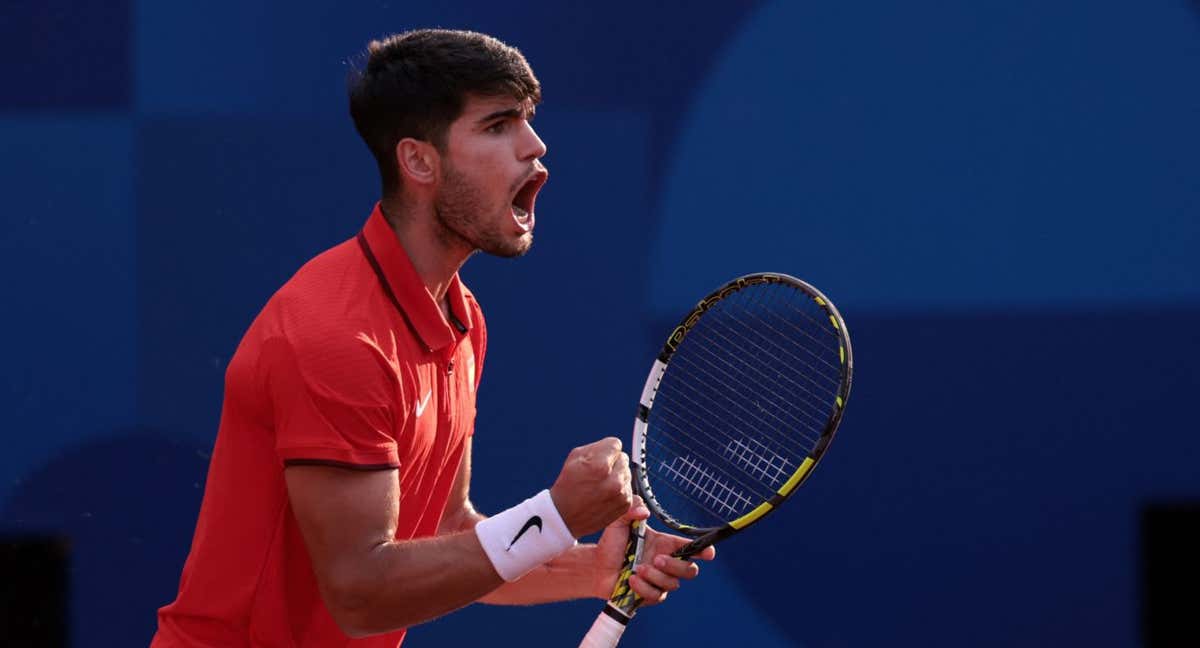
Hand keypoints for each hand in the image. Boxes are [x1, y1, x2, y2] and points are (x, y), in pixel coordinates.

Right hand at [549, 438, 632, 536]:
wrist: (565, 517)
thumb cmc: (568, 485)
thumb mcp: (575, 458)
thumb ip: (597, 447)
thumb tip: (615, 448)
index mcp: (600, 465)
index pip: (615, 444)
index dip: (605, 450)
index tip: (598, 458)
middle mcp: (614, 479)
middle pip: (623, 458)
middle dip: (612, 463)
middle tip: (597, 474)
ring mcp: (621, 493)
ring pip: (627, 473)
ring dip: (616, 476)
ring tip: (600, 485)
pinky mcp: (625, 504)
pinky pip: (628, 487)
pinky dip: (619, 489)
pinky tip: (605, 494)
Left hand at [593, 497, 716, 605]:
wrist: (596, 566)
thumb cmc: (611, 543)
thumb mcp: (618, 521)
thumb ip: (631, 508)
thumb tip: (644, 512)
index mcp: (664, 544)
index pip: (691, 548)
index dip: (704, 551)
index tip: (709, 553)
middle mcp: (665, 563)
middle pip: (690, 570)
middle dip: (676, 566)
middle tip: (656, 560)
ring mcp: (659, 581)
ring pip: (672, 584)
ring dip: (655, 577)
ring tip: (636, 569)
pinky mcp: (649, 595)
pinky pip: (657, 596)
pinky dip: (644, 588)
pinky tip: (631, 581)